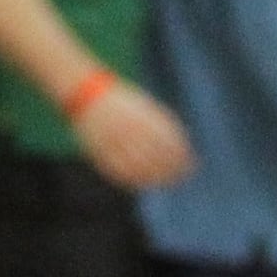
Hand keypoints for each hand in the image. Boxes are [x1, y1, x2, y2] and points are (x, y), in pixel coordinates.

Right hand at [71, 80, 193, 190]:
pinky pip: (119, 170)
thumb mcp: (143, 106)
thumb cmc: (122, 102)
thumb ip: (161, 124)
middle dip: (170, 170)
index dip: (179, 156)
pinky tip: (143, 182)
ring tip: (165, 182)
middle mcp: (128, 129)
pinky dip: (133, 179)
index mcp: (141, 117)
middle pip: (154, 156)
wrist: (87, 94)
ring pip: (137, 166)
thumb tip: (182, 147)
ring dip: (154, 177)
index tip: (190, 165)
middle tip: (180, 177)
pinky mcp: (100, 151)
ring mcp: (113, 140)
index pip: (166, 142)